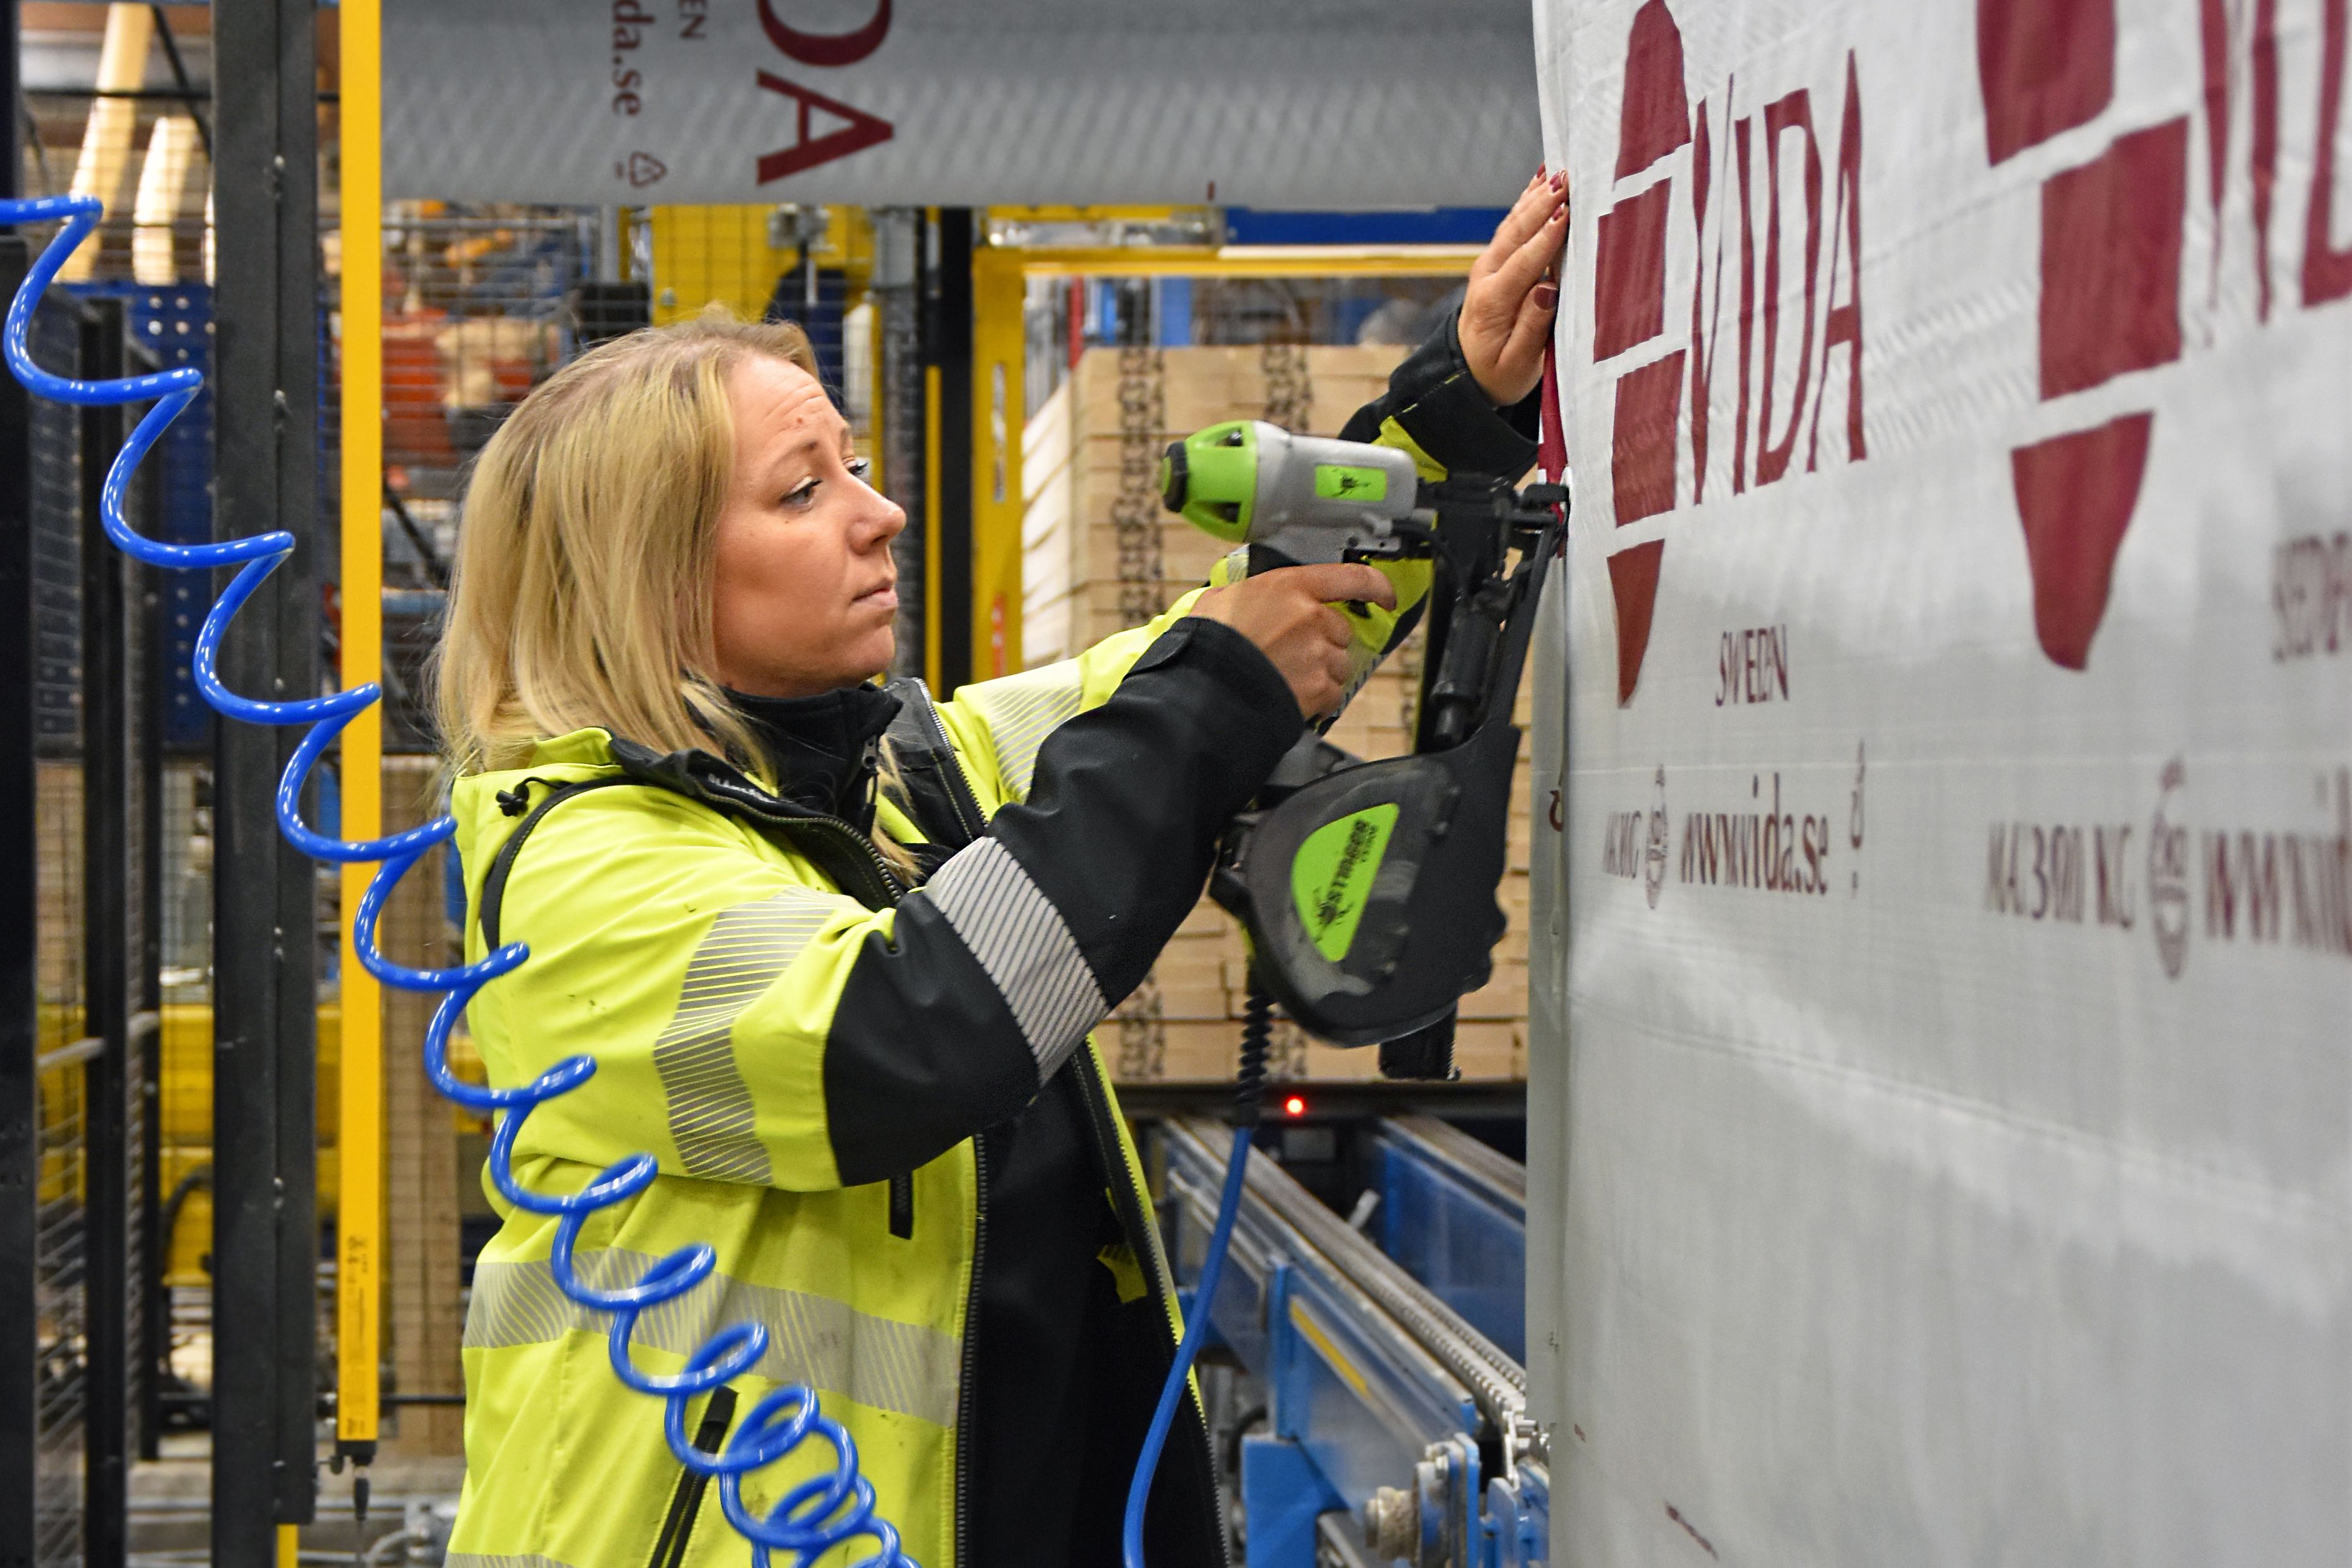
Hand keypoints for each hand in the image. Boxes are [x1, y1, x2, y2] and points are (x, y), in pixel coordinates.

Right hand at [1189, 563, 1398, 719]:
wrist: (1206, 686)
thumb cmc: (1209, 642)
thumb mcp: (1220, 600)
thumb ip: (1245, 595)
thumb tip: (1237, 598)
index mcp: (1292, 586)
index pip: (1353, 577)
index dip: (1376, 587)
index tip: (1384, 597)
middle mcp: (1313, 616)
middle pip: (1341, 631)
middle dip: (1324, 644)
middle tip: (1292, 655)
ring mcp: (1319, 653)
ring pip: (1339, 664)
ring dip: (1321, 672)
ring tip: (1286, 678)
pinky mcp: (1320, 687)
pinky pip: (1333, 694)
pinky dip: (1318, 700)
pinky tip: (1292, 697)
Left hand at [1459, 169, 1566, 407]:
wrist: (1467, 375)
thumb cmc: (1500, 374)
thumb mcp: (1519, 364)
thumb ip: (1534, 327)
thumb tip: (1548, 289)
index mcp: (1494, 302)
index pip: (1524, 263)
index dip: (1546, 237)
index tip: (1566, 212)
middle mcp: (1487, 277)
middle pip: (1517, 233)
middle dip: (1543, 203)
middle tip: (1568, 177)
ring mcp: (1489, 265)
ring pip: (1514, 223)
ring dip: (1536, 195)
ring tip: (1559, 168)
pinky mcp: (1495, 262)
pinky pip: (1513, 225)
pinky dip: (1527, 200)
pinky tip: (1541, 178)